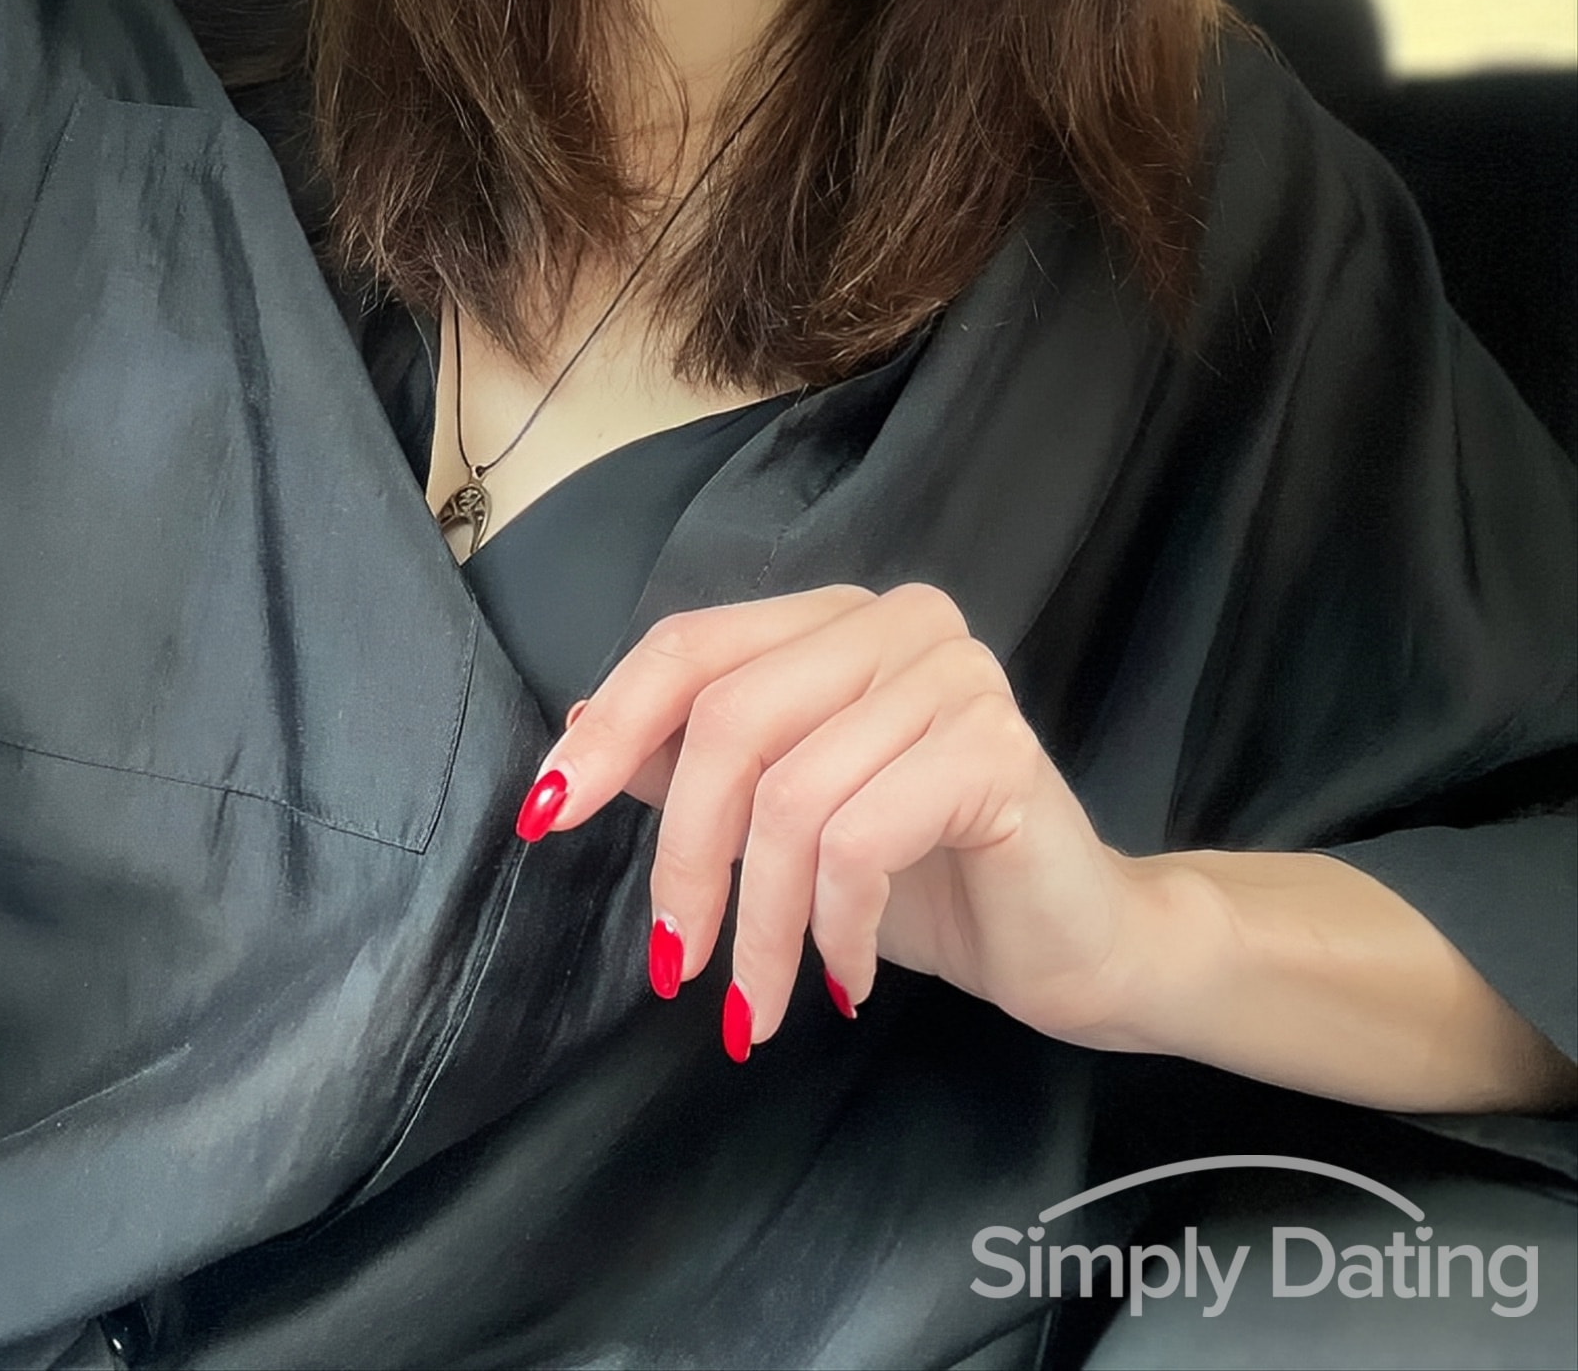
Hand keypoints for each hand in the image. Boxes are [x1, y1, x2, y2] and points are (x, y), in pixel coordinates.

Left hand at [516, 583, 1150, 1058]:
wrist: (1075, 944)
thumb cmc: (925, 877)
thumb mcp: (786, 815)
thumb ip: (696, 760)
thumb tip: (576, 733)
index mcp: (836, 618)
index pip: (692, 646)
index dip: (611, 726)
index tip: (547, 815)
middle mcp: (897, 621)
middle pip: (730, 721)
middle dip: (683, 856)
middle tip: (673, 963)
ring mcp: (954, 675)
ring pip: (789, 797)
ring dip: (759, 925)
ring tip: (761, 1003)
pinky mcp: (995, 750)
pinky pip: (860, 842)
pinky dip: (833, 929)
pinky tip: (846, 978)